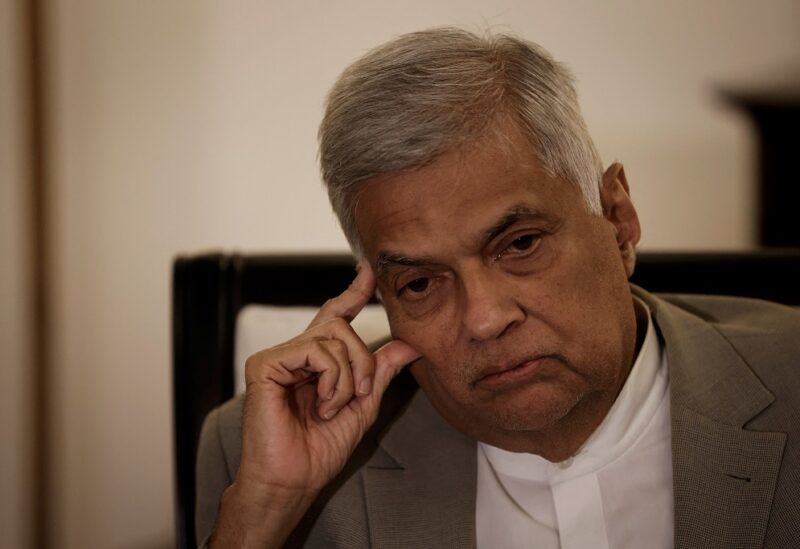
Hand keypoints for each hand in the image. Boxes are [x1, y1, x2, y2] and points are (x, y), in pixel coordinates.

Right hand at [211, 263, 419, 547]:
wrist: (294, 479)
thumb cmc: (320, 449)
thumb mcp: (361, 405)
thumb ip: (379, 372)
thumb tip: (408, 345)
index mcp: (315, 362)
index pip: (335, 316)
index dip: (353, 292)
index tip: (368, 270)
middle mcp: (296, 354)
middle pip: (341, 326)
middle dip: (362, 360)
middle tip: (359, 394)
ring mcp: (278, 357)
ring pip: (332, 338)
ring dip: (347, 378)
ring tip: (333, 408)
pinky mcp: (264, 364)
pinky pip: (314, 351)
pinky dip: (330, 380)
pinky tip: (321, 405)